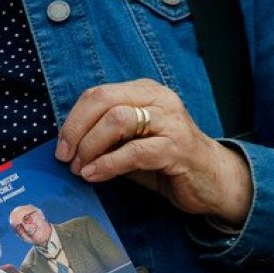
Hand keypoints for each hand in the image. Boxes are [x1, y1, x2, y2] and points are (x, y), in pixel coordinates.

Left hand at [57, 79, 250, 225]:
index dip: (73, 120)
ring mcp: (170, 120)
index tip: (61, 147)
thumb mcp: (131, 144)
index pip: (98, 94)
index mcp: (144, 92)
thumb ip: (106, 138)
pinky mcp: (177, 146)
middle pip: (104, 101)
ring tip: (81, 169)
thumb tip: (68, 147)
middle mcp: (158, 99)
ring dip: (91, 147)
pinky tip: (95, 175)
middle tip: (66, 158)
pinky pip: (134, 151)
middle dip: (76, 130)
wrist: (212, 180)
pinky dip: (108, 164)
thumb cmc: (167, 162)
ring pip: (117, 120)